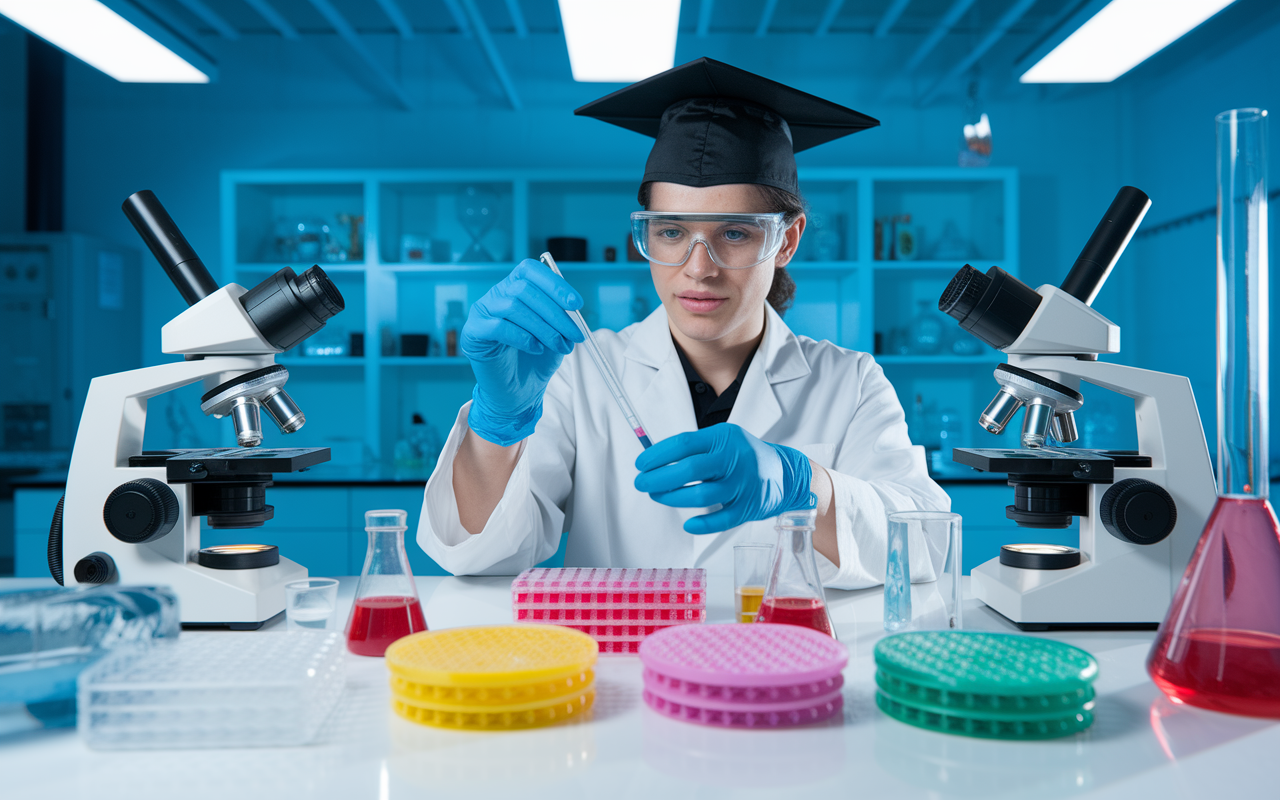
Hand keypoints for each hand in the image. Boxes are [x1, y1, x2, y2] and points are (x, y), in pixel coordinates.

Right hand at [460, 259, 583, 445]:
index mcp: (515, 287)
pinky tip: (536, 349)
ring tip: (560, 345)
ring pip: (513, 307)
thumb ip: (561, 316)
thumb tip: (573, 309)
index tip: (576, 304)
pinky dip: (522, 337)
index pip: (531, 271)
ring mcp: (482, 312)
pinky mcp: (473, 333)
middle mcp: (496, 295)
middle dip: (555, 313)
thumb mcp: (555, 334)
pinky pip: (498, 327)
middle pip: (524, 290)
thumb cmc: (535, 360)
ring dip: (543, 328)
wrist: (517, 393)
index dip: (555, 284)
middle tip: (574, 334)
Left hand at [633, 423, 813, 533]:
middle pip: (690, 469)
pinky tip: (688, 524)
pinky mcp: (749, 507)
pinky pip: (722, 519)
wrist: (786, 473)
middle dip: (659, 478)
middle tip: (642, 484)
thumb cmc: (745, 456)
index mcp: (724, 437)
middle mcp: (734, 459)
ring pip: (702, 495)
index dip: (658, 455)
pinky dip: (703, 524)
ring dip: (673, 498)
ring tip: (658, 496)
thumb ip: (694, 448)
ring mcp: (743, 484)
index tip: (641, 464)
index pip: (684, 443)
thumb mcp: (723, 440)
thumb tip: (654, 461)